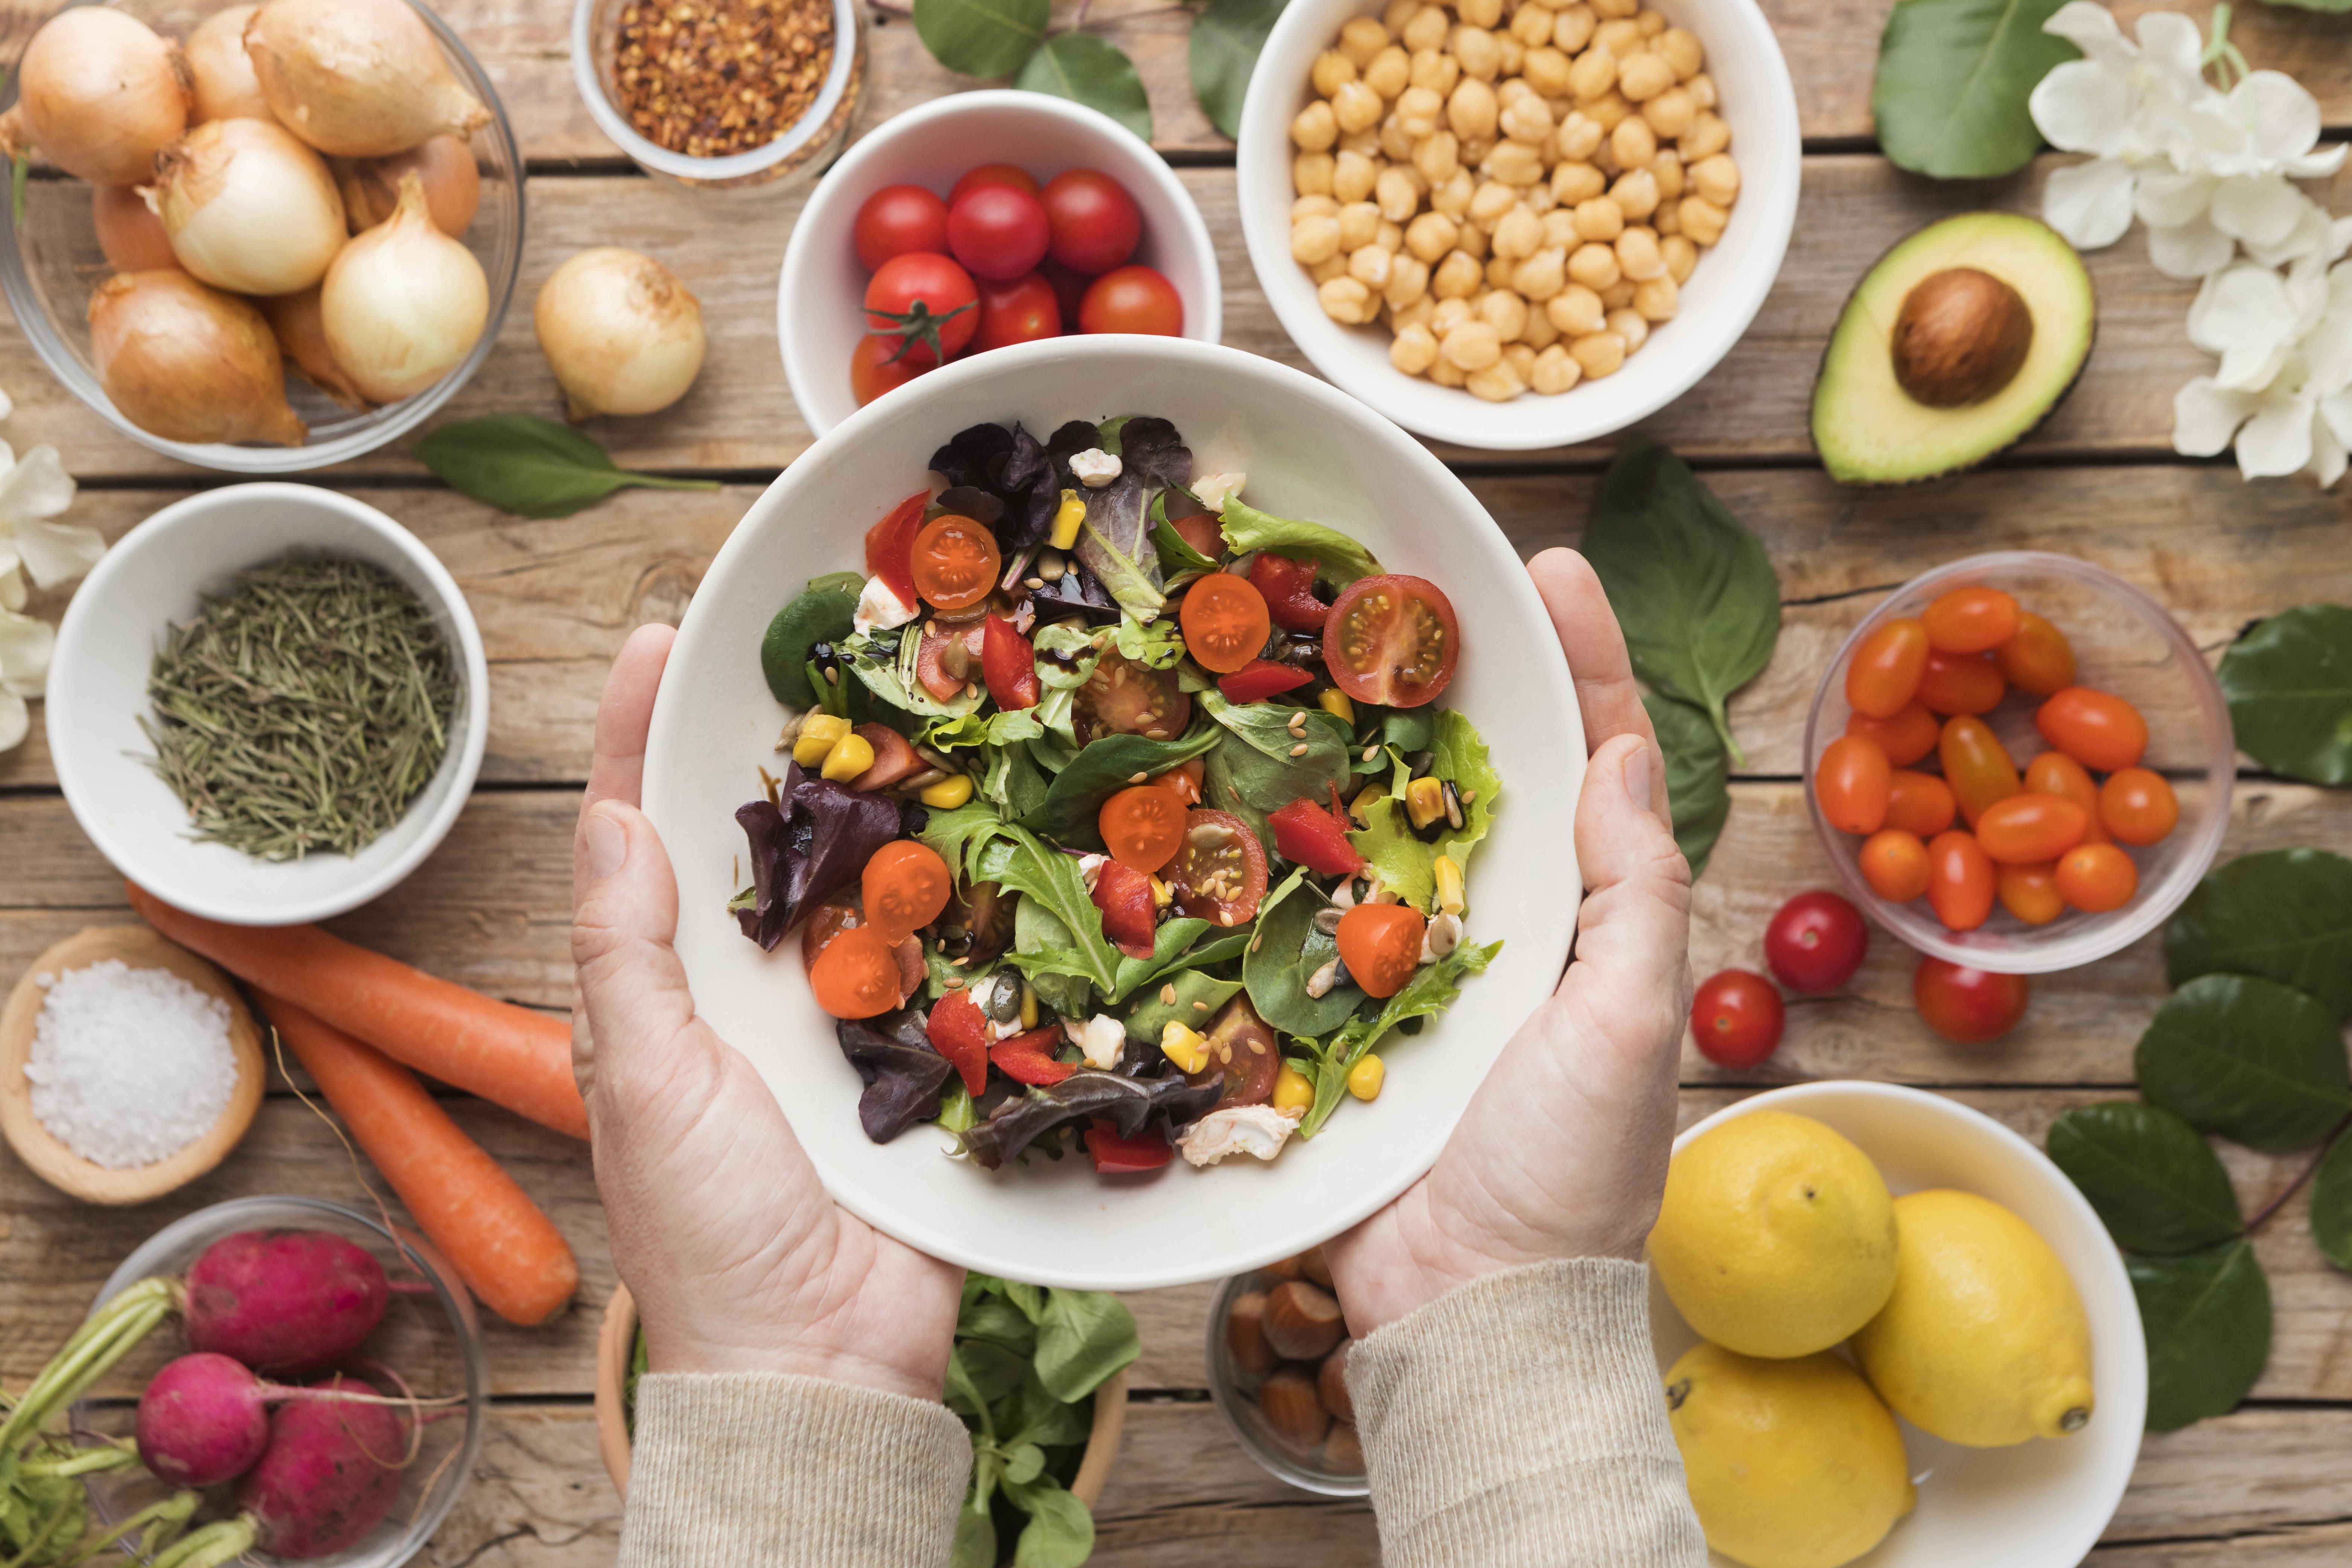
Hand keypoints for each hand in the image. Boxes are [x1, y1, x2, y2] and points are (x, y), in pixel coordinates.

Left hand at [571, 624, 963, 1399]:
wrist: (822, 1357)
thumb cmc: (707, 1231)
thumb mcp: (642, 1082)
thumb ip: (625, 953)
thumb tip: (609, 818)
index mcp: (663, 989)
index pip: (638, 834)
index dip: (637, 736)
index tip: (656, 640)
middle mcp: (750, 985)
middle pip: (758, 836)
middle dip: (779, 739)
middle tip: (815, 637)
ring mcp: (842, 1014)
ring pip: (858, 878)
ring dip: (884, 796)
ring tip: (914, 694)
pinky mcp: (922, 1049)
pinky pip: (944, 952)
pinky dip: (964, 888)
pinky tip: (992, 815)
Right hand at [1326, 548, 1692, 1336]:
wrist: (1463, 1309)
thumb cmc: (1566, 1177)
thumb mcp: (1624, 1028)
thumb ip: (1632, 897)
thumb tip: (1622, 761)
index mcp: (1583, 923)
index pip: (1596, 762)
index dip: (1582, 660)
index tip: (1551, 568)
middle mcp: (1498, 927)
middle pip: (1480, 772)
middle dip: (1449, 674)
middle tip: (1398, 577)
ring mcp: (1406, 966)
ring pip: (1379, 825)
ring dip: (1347, 740)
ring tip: (1307, 643)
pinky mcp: (1330, 1012)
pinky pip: (1297, 912)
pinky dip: (1270, 847)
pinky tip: (1230, 780)